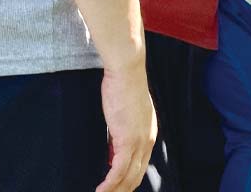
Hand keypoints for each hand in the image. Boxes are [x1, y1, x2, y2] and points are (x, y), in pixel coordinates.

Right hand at [97, 64, 156, 191]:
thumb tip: (111, 152)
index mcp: (149, 133)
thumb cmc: (123, 85)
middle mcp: (148, 141)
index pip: (141, 165)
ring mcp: (139, 142)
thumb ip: (121, 133)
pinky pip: (118, 170)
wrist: (127, 70)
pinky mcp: (127, 140)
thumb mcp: (124, 113)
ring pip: (128, 177)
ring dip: (115, 191)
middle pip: (136, 175)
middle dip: (123, 190)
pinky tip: (100, 190)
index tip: (116, 187)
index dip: (128, 179)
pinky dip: (109, 184)